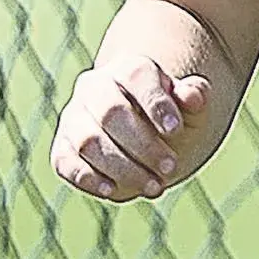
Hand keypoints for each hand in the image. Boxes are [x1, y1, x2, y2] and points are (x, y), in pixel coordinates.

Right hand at [51, 56, 212, 201]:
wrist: (145, 136)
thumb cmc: (170, 119)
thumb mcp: (190, 107)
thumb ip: (195, 96)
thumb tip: (192, 96)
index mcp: (129, 68)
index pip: (136, 77)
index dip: (155, 103)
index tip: (176, 130)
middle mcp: (95, 87)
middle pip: (111, 112)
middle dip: (143, 145)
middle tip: (171, 168)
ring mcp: (74, 117)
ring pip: (89, 141)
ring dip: (123, 168)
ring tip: (155, 187)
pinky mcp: (63, 148)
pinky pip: (65, 162)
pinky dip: (87, 178)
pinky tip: (112, 190)